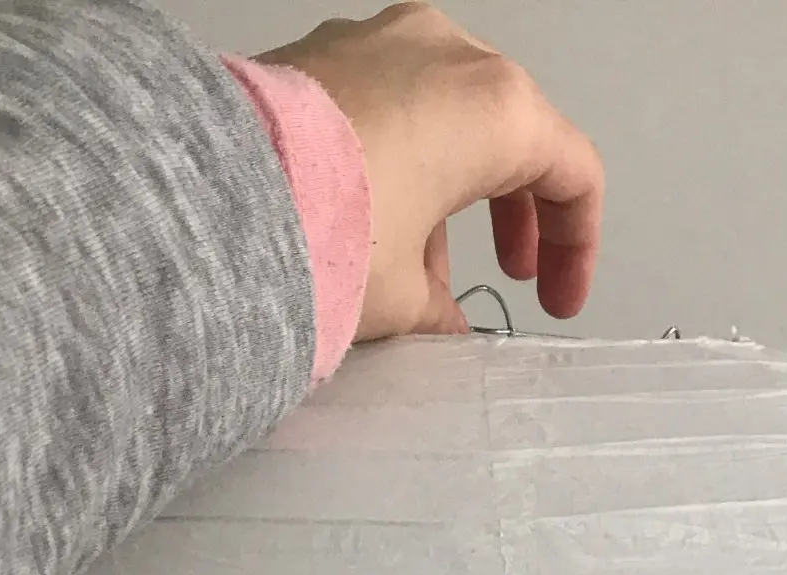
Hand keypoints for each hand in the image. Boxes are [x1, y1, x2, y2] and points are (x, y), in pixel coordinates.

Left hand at [257, 3, 602, 340]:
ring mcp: (382, 39)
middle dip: (517, 214)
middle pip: (514, 133)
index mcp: (495, 107)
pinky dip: (403, 159)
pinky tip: (377, 224)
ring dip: (454, 191)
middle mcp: (447, 52)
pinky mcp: (324, 49)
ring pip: (449, 114)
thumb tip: (441, 323)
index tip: (555, 302)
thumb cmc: (327, 235)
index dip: (576, 248)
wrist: (210, 199)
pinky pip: (392, 104)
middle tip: (511, 275)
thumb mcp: (401, 297)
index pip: (572, 172)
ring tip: (427, 269)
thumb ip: (439, 309)